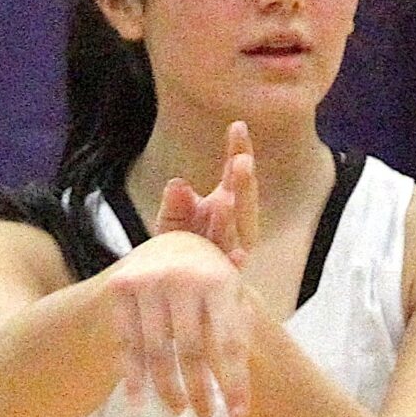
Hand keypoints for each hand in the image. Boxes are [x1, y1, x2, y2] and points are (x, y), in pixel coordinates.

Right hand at [104, 227, 258, 416]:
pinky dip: (133, 375)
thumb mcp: (230, 293)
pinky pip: (127, 342)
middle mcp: (182, 277)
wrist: (165, 245)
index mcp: (219, 279)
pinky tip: (138, 401)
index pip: (229, 342)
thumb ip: (242, 325)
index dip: (235, 382)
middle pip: (191, 350)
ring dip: (167, 388)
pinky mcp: (120, 288)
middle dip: (199, 390)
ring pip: (157, 350)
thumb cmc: (208, 281)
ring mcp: (148, 281)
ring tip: (178, 411)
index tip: (238, 416)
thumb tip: (250, 360)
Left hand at [152, 123, 258, 267]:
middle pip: (244, 201)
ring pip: (239, 233)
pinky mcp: (224, 276)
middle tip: (242, 161)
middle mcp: (234, 224)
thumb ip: (174, 204)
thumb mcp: (171, 221)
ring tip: (226, 201)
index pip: (235, 174)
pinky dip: (234, 262)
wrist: (172, 289)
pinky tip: (236, 256)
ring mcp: (232, 250)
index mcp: (225, 203)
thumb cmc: (178, 248)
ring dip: (234, 218)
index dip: (238, 151)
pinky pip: (231, 269)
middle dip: (244, 183)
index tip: (237, 127)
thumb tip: (177, 184)